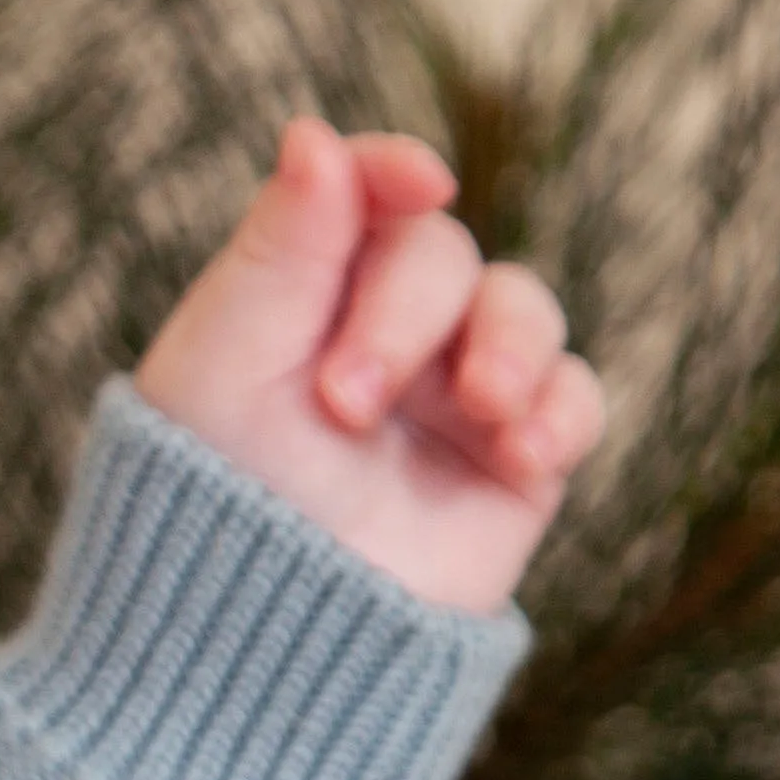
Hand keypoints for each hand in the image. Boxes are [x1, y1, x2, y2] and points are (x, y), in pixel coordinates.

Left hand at [133, 120, 605, 616]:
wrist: (251, 648)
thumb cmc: (206, 509)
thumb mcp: (223, 366)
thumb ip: (281, 248)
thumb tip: (317, 132)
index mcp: (295, 301)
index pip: (364, 198)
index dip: (393, 173)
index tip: (418, 181)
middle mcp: (378, 337)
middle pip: (440, 255)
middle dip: (408, 312)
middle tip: (346, 401)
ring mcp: (449, 399)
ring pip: (523, 309)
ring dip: (512, 342)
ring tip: (483, 405)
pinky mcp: (509, 467)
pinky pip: (574, 401)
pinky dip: (562, 410)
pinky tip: (526, 450)